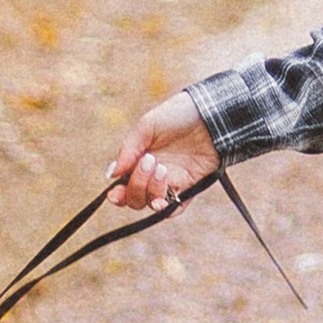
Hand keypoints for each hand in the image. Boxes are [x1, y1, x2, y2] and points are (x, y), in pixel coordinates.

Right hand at [109, 92, 218, 213]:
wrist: (210, 114)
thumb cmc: (177, 114)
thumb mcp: (147, 126)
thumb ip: (128, 150)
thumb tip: (111, 174)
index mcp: (138, 159)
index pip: (123, 185)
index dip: (117, 194)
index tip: (115, 192)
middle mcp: (152, 174)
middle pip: (135, 198)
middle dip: (137, 185)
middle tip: (150, 161)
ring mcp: (171, 182)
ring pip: (152, 203)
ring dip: (152, 191)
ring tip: (163, 168)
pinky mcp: (189, 187)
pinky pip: (175, 207)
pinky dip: (167, 207)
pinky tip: (166, 196)